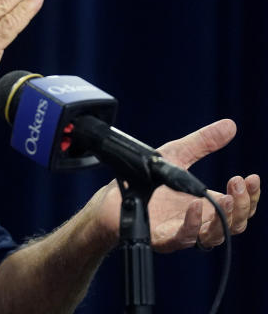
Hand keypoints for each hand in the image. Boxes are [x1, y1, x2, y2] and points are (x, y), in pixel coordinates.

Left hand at [93, 119, 260, 251]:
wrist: (112, 195)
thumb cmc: (146, 179)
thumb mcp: (178, 154)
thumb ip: (203, 143)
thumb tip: (230, 125)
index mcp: (206, 204)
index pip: (239, 207)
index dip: (250, 196)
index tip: (252, 177)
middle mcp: (198, 221)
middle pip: (233, 224)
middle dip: (242, 205)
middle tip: (239, 183)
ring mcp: (182, 231)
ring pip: (214, 235)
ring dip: (224, 217)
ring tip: (226, 197)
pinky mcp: (163, 238)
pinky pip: (184, 237)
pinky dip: (192, 223)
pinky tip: (195, 206)